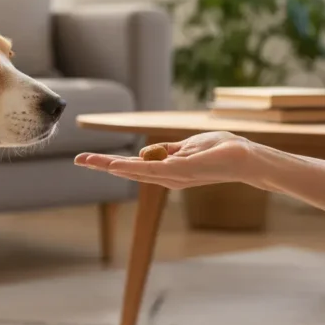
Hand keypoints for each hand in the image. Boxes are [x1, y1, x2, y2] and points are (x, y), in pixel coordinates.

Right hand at [74, 131, 256, 189]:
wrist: (246, 158)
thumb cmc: (221, 151)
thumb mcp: (189, 146)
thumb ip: (169, 150)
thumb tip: (148, 153)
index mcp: (167, 171)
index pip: (133, 167)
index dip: (110, 163)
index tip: (87, 160)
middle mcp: (166, 177)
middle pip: (127, 170)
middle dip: (101, 165)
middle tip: (78, 160)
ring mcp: (172, 176)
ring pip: (134, 170)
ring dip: (109, 165)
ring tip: (87, 160)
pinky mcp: (179, 172)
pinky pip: (150, 169)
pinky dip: (131, 167)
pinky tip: (115, 165)